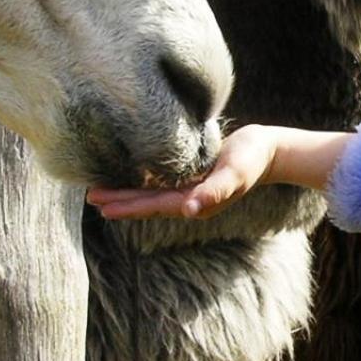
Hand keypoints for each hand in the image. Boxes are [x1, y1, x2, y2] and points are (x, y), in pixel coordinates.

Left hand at [87, 123, 282, 219]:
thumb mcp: (234, 174)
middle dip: (120, 201)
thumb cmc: (252, 159)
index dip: (126, 205)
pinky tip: (133, 178)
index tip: (100, 204)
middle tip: (91, 198)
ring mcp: (191, 189)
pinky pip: (162, 183)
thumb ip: (214, 191)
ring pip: (152, 194)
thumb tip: (191, 210)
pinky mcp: (194, 177)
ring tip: (104, 192)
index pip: (152, 205)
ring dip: (128, 194)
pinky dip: (143, 183)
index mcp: (193, 201)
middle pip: (147, 202)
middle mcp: (189, 199)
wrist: (269, 150)